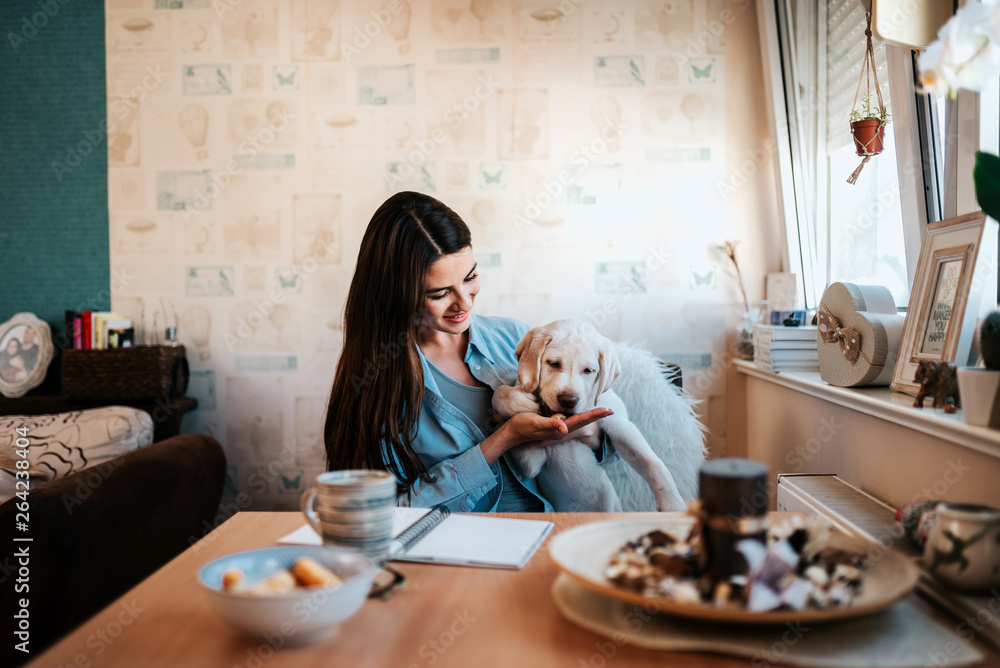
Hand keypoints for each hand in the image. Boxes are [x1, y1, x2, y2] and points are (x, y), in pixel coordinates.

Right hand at [479, 408, 611, 464]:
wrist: (511, 433)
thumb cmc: (521, 426)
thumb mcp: (534, 422)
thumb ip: (550, 425)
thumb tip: (565, 428)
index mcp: (559, 429)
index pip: (581, 421)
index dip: (594, 415)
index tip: (607, 410)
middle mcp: (561, 430)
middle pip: (583, 422)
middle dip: (597, 416)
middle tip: (611, 411)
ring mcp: (557, 429)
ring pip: (578, 422)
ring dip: (590, 417)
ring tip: (601, 412)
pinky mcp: (552, 426)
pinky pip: (570, 421)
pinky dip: (580, 417)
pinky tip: (582, 415)